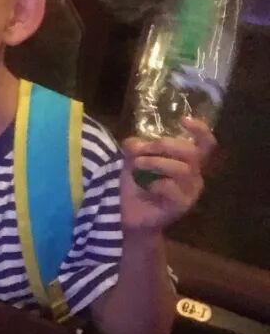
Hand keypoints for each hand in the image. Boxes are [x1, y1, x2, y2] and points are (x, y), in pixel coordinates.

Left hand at [118, 117, 215, 232]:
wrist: (128, 213)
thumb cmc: (136, 183)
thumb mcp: (132, 158)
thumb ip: (136, 146)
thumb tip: (135, 143)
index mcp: (187, 160)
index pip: (206, 143)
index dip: (201, 130)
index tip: (184, 119)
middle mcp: (194, 174)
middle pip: (191, 152)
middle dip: (163, 146)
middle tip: (141, 150)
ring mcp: (190, 191)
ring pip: (181, 169)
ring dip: (154, 163)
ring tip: (137, 165)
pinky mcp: (182, 205)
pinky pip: (171, 188)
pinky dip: (155, 183)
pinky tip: (147, 186)